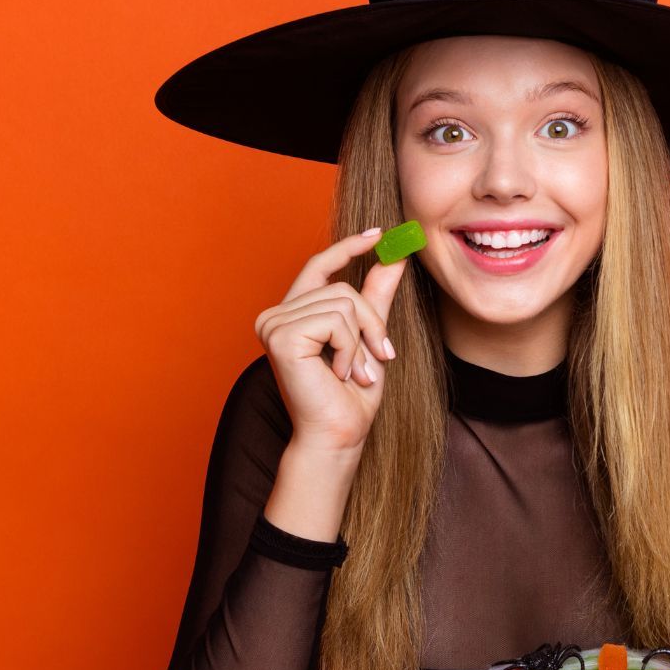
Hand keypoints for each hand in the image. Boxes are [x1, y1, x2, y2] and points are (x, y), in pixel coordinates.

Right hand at [254, 229, 408, 452]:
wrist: (339, 434)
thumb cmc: (351, 396)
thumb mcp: (369, 338)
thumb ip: (375, 297)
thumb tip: (395, 257)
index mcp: (293, 314)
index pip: (318, 266)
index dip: (348, 248)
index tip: (379, 234)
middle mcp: (276, 315)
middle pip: (341, 286)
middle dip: (371, 322)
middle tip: (382, 356)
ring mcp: (274, 324)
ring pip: (343, 302)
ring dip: (362, 341)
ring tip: (356, 372)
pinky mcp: (281, 336)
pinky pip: (336, 321)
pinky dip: (350, 348)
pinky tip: (340, 373)